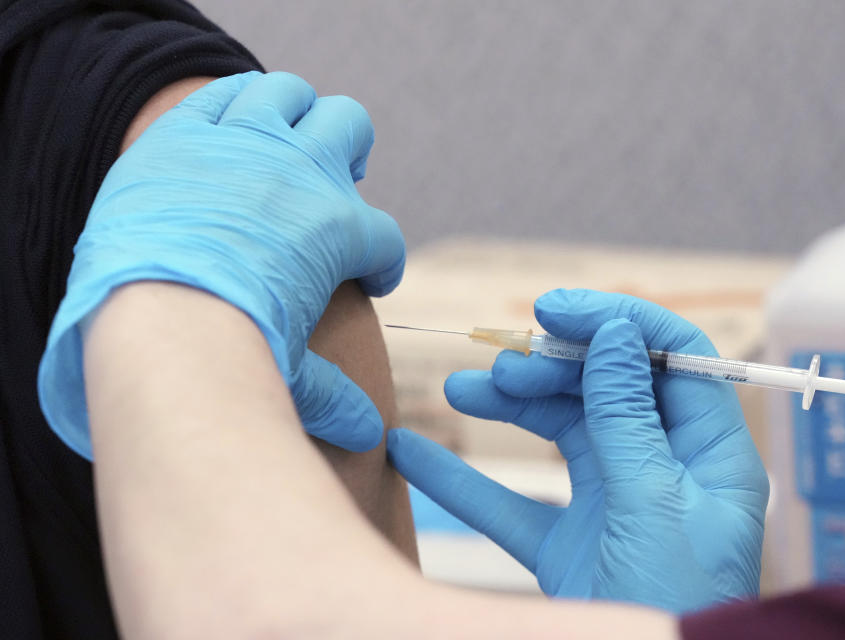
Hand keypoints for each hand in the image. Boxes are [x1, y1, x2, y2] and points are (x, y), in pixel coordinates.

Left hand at [39, 71, 404, 458]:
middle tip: (336, 182)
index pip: (385, 239)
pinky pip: (227, 93)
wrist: (159, 316)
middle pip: (351, 128)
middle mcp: (305, 173)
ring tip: (286, 142)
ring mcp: (248, 142)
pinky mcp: (191, 130)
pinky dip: (236, 105)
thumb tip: (369, 438)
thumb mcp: (294, 377)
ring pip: (292, 94)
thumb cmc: (236, 354)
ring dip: (297, 114)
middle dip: (351, 154)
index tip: (373, 281)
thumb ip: (333, 398)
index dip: (385, 263)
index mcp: (342, 232)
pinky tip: (232, 130)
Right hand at [388, 289, 767, 613]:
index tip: (553, 311)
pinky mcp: (568, 545)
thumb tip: (614, 334)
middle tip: (501, 366)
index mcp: (709, 453)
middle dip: (550, 368)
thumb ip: (627, 417)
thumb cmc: (675, 604)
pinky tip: (412, 452)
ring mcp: (613, 504)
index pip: (672, 356)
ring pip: (557, 434)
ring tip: (459, 390)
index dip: (615, 322)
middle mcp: (663, 469)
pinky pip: (511, 501)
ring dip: (508, 408)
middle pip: (605, 389)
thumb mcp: (653, 503)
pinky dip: (464, 480)